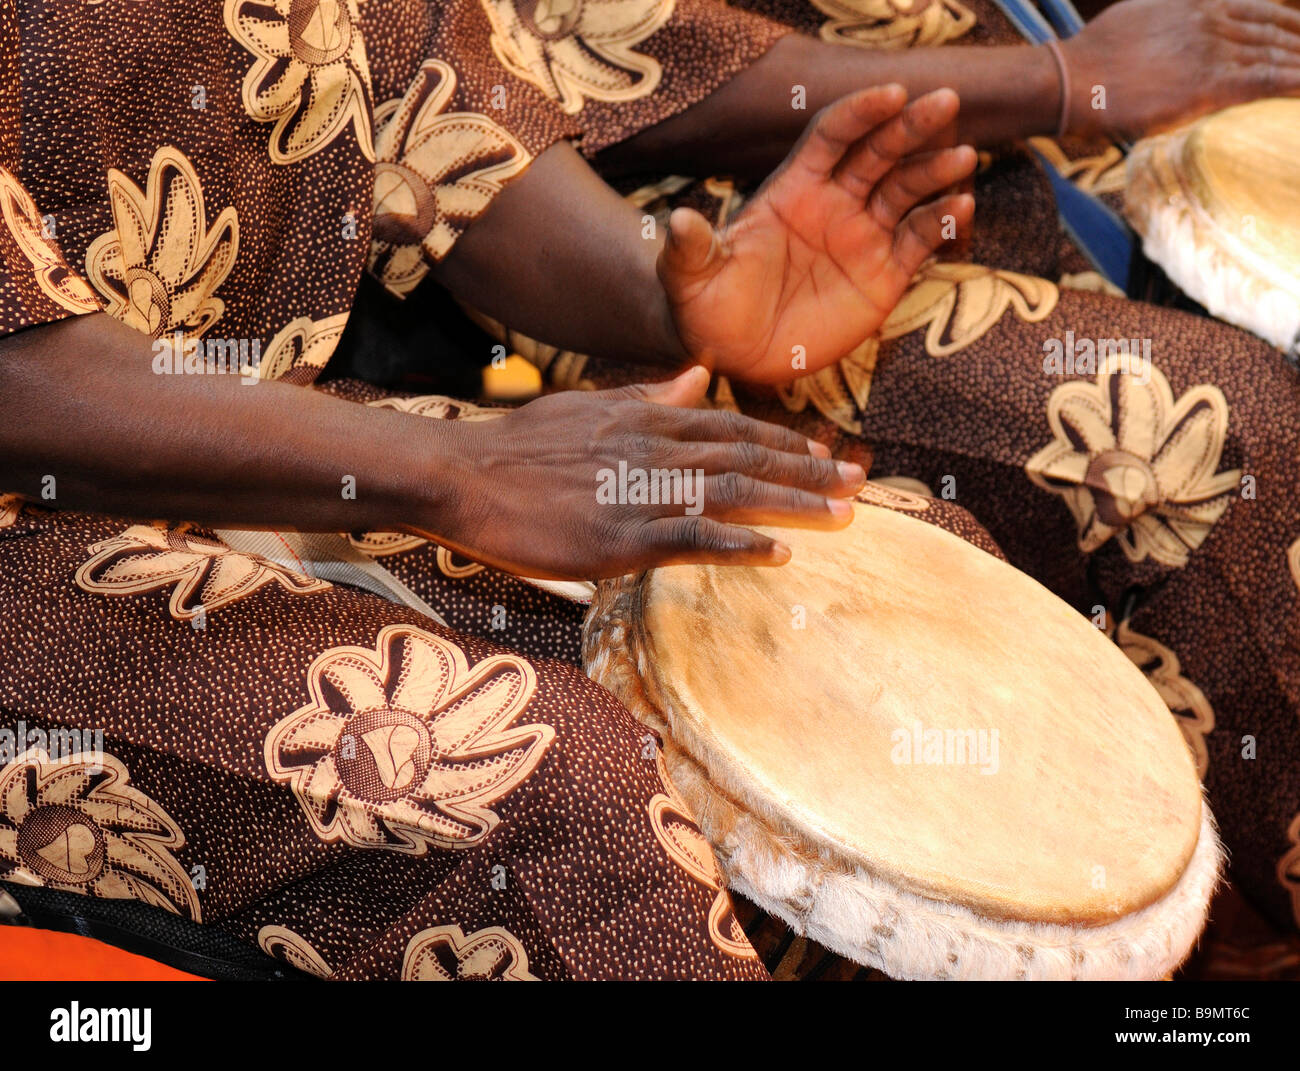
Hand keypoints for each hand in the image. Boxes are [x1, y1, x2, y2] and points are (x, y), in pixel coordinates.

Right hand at [424, 366, 866, 579]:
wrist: (467, 477)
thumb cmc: (520, 446)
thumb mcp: (588, 406)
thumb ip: (647, 397)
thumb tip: (693, 378)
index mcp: (647, 419)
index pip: (730, 427)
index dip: (783, 440)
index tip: (823, 452)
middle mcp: (655, 450)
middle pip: (746, 457)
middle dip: (807, 470)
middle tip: (857, 481)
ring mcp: (642, 493)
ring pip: (734, 493)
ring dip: (792, 503)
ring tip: (842, 513)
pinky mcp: (623, 536)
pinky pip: (695, 538)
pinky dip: (740, 544)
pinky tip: (778, 553)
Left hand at [658, 85, 975, 384]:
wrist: (734, 355)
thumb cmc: (708, 308)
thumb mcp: (691, 279)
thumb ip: (691, 249)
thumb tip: (675, 220)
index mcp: (794, 190)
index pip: (832, 137)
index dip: (860, 112)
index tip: (890, 93)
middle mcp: (834, 204)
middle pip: (879, 152)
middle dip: (911, 125)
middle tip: (944, 100)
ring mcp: (862, 238)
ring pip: (907, 191)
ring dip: (935, 172)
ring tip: (963, 158)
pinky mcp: (884, 276)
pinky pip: (920, 241)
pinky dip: (942, 224)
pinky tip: (961, 208)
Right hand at [1061, 0, 1299, 139]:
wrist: (1072, 79)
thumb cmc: (1091, 58)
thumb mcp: (1136, 16)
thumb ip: (1165, 19)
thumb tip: (1168, 33)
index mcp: (1194, 4)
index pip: (1256, 8)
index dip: (1286, 20)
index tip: (1299, 32)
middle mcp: (1210, 21)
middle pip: (1273, 29)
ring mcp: (1211, 51)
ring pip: (1275, 54)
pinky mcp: (1208, 84)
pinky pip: (1265, 80)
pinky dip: (1293, 82)